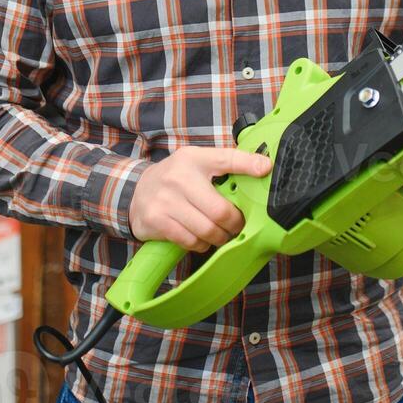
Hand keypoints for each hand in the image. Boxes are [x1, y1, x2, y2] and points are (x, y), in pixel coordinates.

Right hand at [130, 146, 271, 251]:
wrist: (137, 191)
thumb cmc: (177, 177)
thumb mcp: (199, 162)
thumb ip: (227, 163)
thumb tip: (263, 166)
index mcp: (194, 159)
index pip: (225, 158)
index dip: (248, 164)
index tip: (265, 169)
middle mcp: (179, 178)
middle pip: (220, 211)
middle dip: (234, 224)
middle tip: (237, 226)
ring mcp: (166, 200)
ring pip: (207, 230)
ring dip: (219, 238)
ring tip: (220, 234)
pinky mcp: (156, 220)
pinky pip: (190, 241)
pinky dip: (201, 244)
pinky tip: (200, 238)